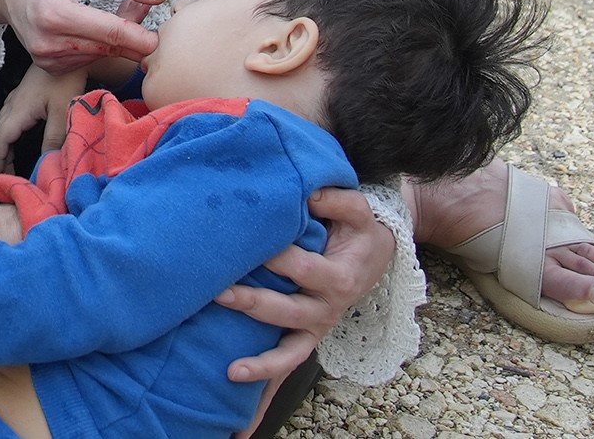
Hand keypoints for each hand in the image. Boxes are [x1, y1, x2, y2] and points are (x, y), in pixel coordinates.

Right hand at [0, 0, 163, 72]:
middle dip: (133, 35)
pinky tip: (99, 28)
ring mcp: (47, 58)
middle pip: (109, 48)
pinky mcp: (49, 66)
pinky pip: (87, 60)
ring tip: (117, 13)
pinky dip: (100, 46)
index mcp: (55, 14)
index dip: (141, 37)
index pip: (111, 34)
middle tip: (142, 12)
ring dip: (117, 40)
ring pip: (101, 56)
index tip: (161, 38)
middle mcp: (48, 42)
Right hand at [0, 65, 84, 174]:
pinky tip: (18, 135)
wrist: (68, 52)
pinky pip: (10, 117)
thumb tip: (46, 161)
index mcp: (19, 111)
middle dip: (0, 156)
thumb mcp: (62, 113)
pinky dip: (10, 132)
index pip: (1, 141)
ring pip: (4, 125)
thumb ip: (53, 138)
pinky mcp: (24, 93)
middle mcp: (13, 104)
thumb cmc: (65, 79)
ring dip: (4, 144)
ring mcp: (17, 97)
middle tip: (5, 175)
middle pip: (0, 134)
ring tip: (10, 161)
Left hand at [213, 187, 392, 383]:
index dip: (276, 257)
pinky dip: (268, 383)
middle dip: (253, 303)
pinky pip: (288, 365)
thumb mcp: (358, 211)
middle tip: (219, 292)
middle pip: (288, 311)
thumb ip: (338, 200)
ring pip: (290, 351)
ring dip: (261, 362)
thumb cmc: (357, 231)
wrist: (374, 257)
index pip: (302, 268)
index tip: (247, 244)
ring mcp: (316, 327)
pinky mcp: (307, 338)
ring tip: (232, 371)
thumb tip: (308, 193)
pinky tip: (240, 399)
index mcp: (339, 277)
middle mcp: (328, 308)